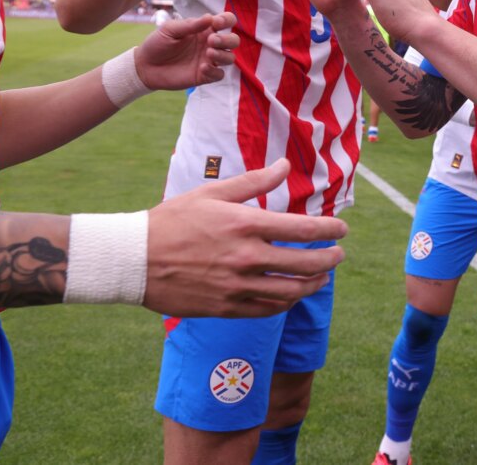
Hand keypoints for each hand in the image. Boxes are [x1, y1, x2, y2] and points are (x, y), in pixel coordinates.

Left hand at [134, 12, 239, 89]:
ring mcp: (208, 60)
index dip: (227, 20)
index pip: (226, 21)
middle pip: (233, 40)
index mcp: (204, 29)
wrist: (145, 66)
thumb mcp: (170, 29)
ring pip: (230, 58)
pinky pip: (219, 74)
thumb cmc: (157, 43)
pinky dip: (214, 71)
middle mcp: (210, 44)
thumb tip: (210, 18)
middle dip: (227, 39)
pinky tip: (202, 68)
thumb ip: (190, 25)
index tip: (216, 23)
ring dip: (223, 55)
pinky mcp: (204, 76)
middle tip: (211, 41)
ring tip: (208, 53)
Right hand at [143, 159, 347, 317]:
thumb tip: (285, 166)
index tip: (343, 230)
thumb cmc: (172, 220)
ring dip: (313, 284)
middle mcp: (245, 257)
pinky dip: (285, 303)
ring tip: (322, 276)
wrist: (133, 259)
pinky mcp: (225, 308)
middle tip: (339, 254)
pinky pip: (266, 309)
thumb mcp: (212, 193)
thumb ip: (254, 182)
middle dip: (330, 259)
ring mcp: (236, 286)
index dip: (330, 230)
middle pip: (304, 264)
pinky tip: (291, 294)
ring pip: (290, 291)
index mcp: (245, 224)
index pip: (303, 229)